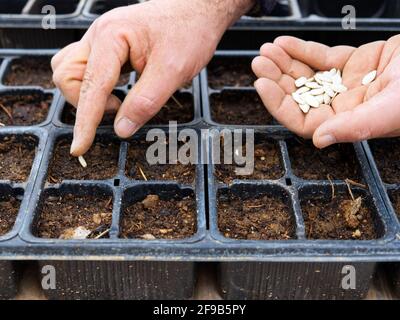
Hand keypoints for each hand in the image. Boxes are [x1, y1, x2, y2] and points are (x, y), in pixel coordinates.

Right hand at [52, 0, 253, 155]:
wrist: (197, 10)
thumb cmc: (189, 33)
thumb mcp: (172, 72)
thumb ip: (145, 102)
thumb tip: (121, 129)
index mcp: (111, 38)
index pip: (90, 88)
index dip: (85, 122)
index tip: (80, 148)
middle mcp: (99, 36)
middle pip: (67, 76)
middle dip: (86, 103)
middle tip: (122, 110)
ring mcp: (101, 40)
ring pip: (71, 71)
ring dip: (87, 95)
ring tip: (120, 102)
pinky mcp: (108, 47)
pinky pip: (87, 69)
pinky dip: (96, 88)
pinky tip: (119, 92)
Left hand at [252, 35, 399, 147]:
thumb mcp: (390, 109)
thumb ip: (355, 126)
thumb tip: (319, 140)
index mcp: (347, 123)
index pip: (303, 120)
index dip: (280, 105)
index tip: (262, 85)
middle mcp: (342, 106)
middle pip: (300, 96)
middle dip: (277, 79)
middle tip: (259, 63)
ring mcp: (345, 83)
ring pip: (307, 75)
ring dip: (284, 63)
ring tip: (266, 50)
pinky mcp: (353, 62)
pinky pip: (322, 57)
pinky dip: (302, 49)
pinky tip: (285, 43)